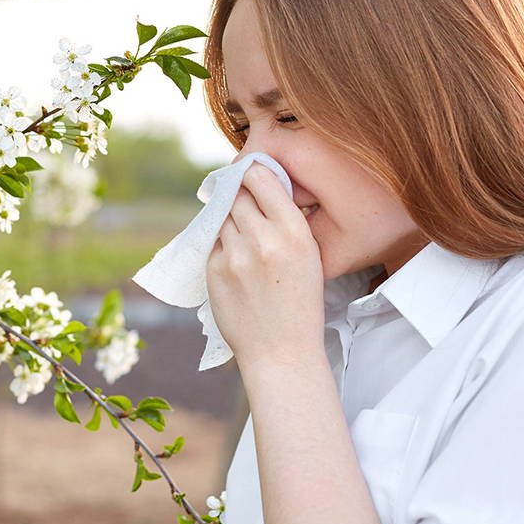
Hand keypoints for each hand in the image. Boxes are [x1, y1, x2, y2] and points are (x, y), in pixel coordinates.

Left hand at [206, 163, 325, 367]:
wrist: (281, 351)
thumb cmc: (299, 304)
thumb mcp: (309, 256)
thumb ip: (286, 222)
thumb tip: (261, 188)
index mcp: (294, 232)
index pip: (261, 179)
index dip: (251, 172)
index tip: (248, 173)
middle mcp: (263, 238)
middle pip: (237, 195)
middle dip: (239, 196)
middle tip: (244, 205)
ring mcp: (235, 255)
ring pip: (222, 218)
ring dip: (229, 221)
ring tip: (244, 240)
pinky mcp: (214, 270)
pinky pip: (213, 243)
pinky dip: (221, 246)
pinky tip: (236, 263)